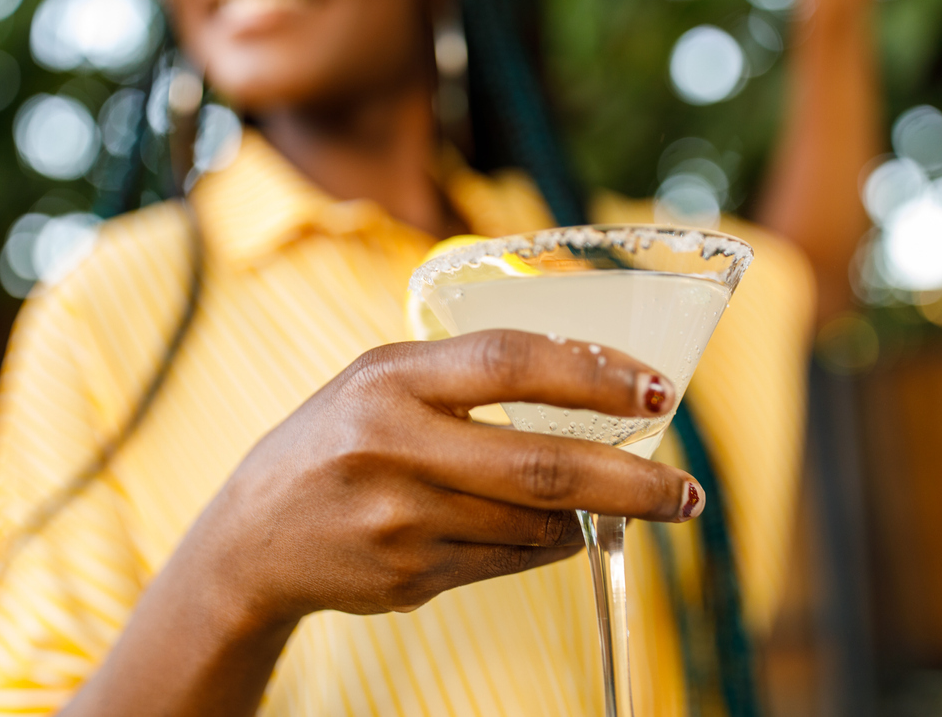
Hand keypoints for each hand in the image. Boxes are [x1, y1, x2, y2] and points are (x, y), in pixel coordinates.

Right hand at [200, 330, 702, 626]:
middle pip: (540, 467)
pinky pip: (509, 563)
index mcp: (389, 380)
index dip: (592, 375)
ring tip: (616, 504)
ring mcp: (400, 522)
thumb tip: (591, 390)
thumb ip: (467, 377)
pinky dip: (548, 546)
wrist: (253, 537)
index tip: (655, 392)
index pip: (509, 363)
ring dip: (590, 517)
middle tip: (688, 493)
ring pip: (534, 526)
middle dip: (633, 484)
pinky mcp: (408, 578)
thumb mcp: (382, 381)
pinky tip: (555, 531)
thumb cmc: (335, 438)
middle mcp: (393, 448)